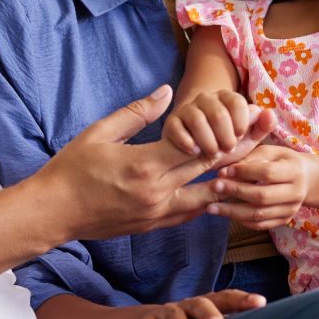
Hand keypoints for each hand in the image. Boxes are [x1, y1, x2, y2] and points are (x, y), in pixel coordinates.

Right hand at [34, 86, 265, 241]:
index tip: (249, 116)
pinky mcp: (152, 226)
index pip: (197, 147)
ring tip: (254, 165)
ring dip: (229, 180)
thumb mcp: (100, 132)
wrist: (53, 212)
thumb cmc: (71, 168)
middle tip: (265, 132)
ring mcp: (156, 214)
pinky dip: (207, 199)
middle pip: (209, 170)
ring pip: (205, 197)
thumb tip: (167, 92)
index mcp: (144, 166)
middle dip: (240, 149)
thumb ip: (137, 113)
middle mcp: (157, 194)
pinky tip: (219, 189)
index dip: (227, 130)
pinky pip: (189, 212)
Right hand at [163, 90, 266, 159]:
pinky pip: (177, 128)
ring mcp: (187, 109)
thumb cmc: (226, 142)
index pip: (236, 101)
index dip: (241, 121)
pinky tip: (195, 152)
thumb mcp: (247, 138)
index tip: (241, 136)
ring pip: (197, 120)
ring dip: (208, 141)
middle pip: (218, 113)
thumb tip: (269, 113)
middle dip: (226, 136)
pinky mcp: (171, 122)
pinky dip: (188, 142)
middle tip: (228, 149)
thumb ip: (261, 127)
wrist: (198, 149)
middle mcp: (205, 99)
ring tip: (213, 153)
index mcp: (226, 98)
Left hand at [205, 144, 311, 228]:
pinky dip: (241, 221)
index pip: (267, 173)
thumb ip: (249, 159)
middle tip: (214, 187)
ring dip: (232, 212)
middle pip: (262, 196)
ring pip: (259, 215)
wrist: (306, 179)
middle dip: (235, 192)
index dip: (244, 172)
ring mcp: (291, 210)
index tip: (223, 171)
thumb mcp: (270, 152)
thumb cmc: (282, 161)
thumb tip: (224, 171)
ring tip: (211, 208)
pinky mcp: (284, 220)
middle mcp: (296, 193)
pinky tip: (226, 214)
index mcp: (294, 171)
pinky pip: (260, 225)